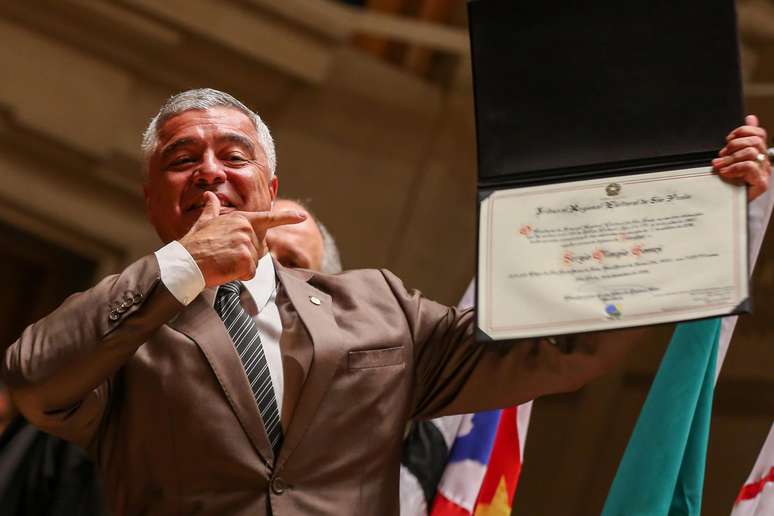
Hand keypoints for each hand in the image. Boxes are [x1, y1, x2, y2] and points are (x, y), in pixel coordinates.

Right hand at [179, 192, 305, 286]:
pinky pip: (250, 273)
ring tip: (223, 262)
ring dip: (241, 267)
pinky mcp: (245, 259)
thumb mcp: (204, 222)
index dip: (288, 217)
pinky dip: (239, 276)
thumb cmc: (193, 244)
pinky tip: (225, 270)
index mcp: (240, 219)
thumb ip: (211, 209)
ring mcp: (247, 244)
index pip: (268, 218)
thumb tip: (209, 196)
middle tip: (225, 256)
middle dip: (247, 256)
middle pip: (260, 249)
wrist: (184, 262)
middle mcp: (247, 229)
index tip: (303, 216)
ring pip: (255, 263)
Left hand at [713, 114, 770, 199]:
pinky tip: (725, 172)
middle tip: (720, 155)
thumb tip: (751, 117)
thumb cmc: (731, 182)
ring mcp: (764, 172)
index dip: (743, 131)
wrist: (731, 207)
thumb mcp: (733, 157)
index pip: (759, 133)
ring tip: (719, 165)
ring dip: (730, 157)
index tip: (728, 139)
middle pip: (754, 141)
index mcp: (759, 153)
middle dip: (733, 145)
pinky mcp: (761, 183)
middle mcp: (764, 161)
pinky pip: (750, 167)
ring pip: (750, 152)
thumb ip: (741, 138)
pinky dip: (734, 167)